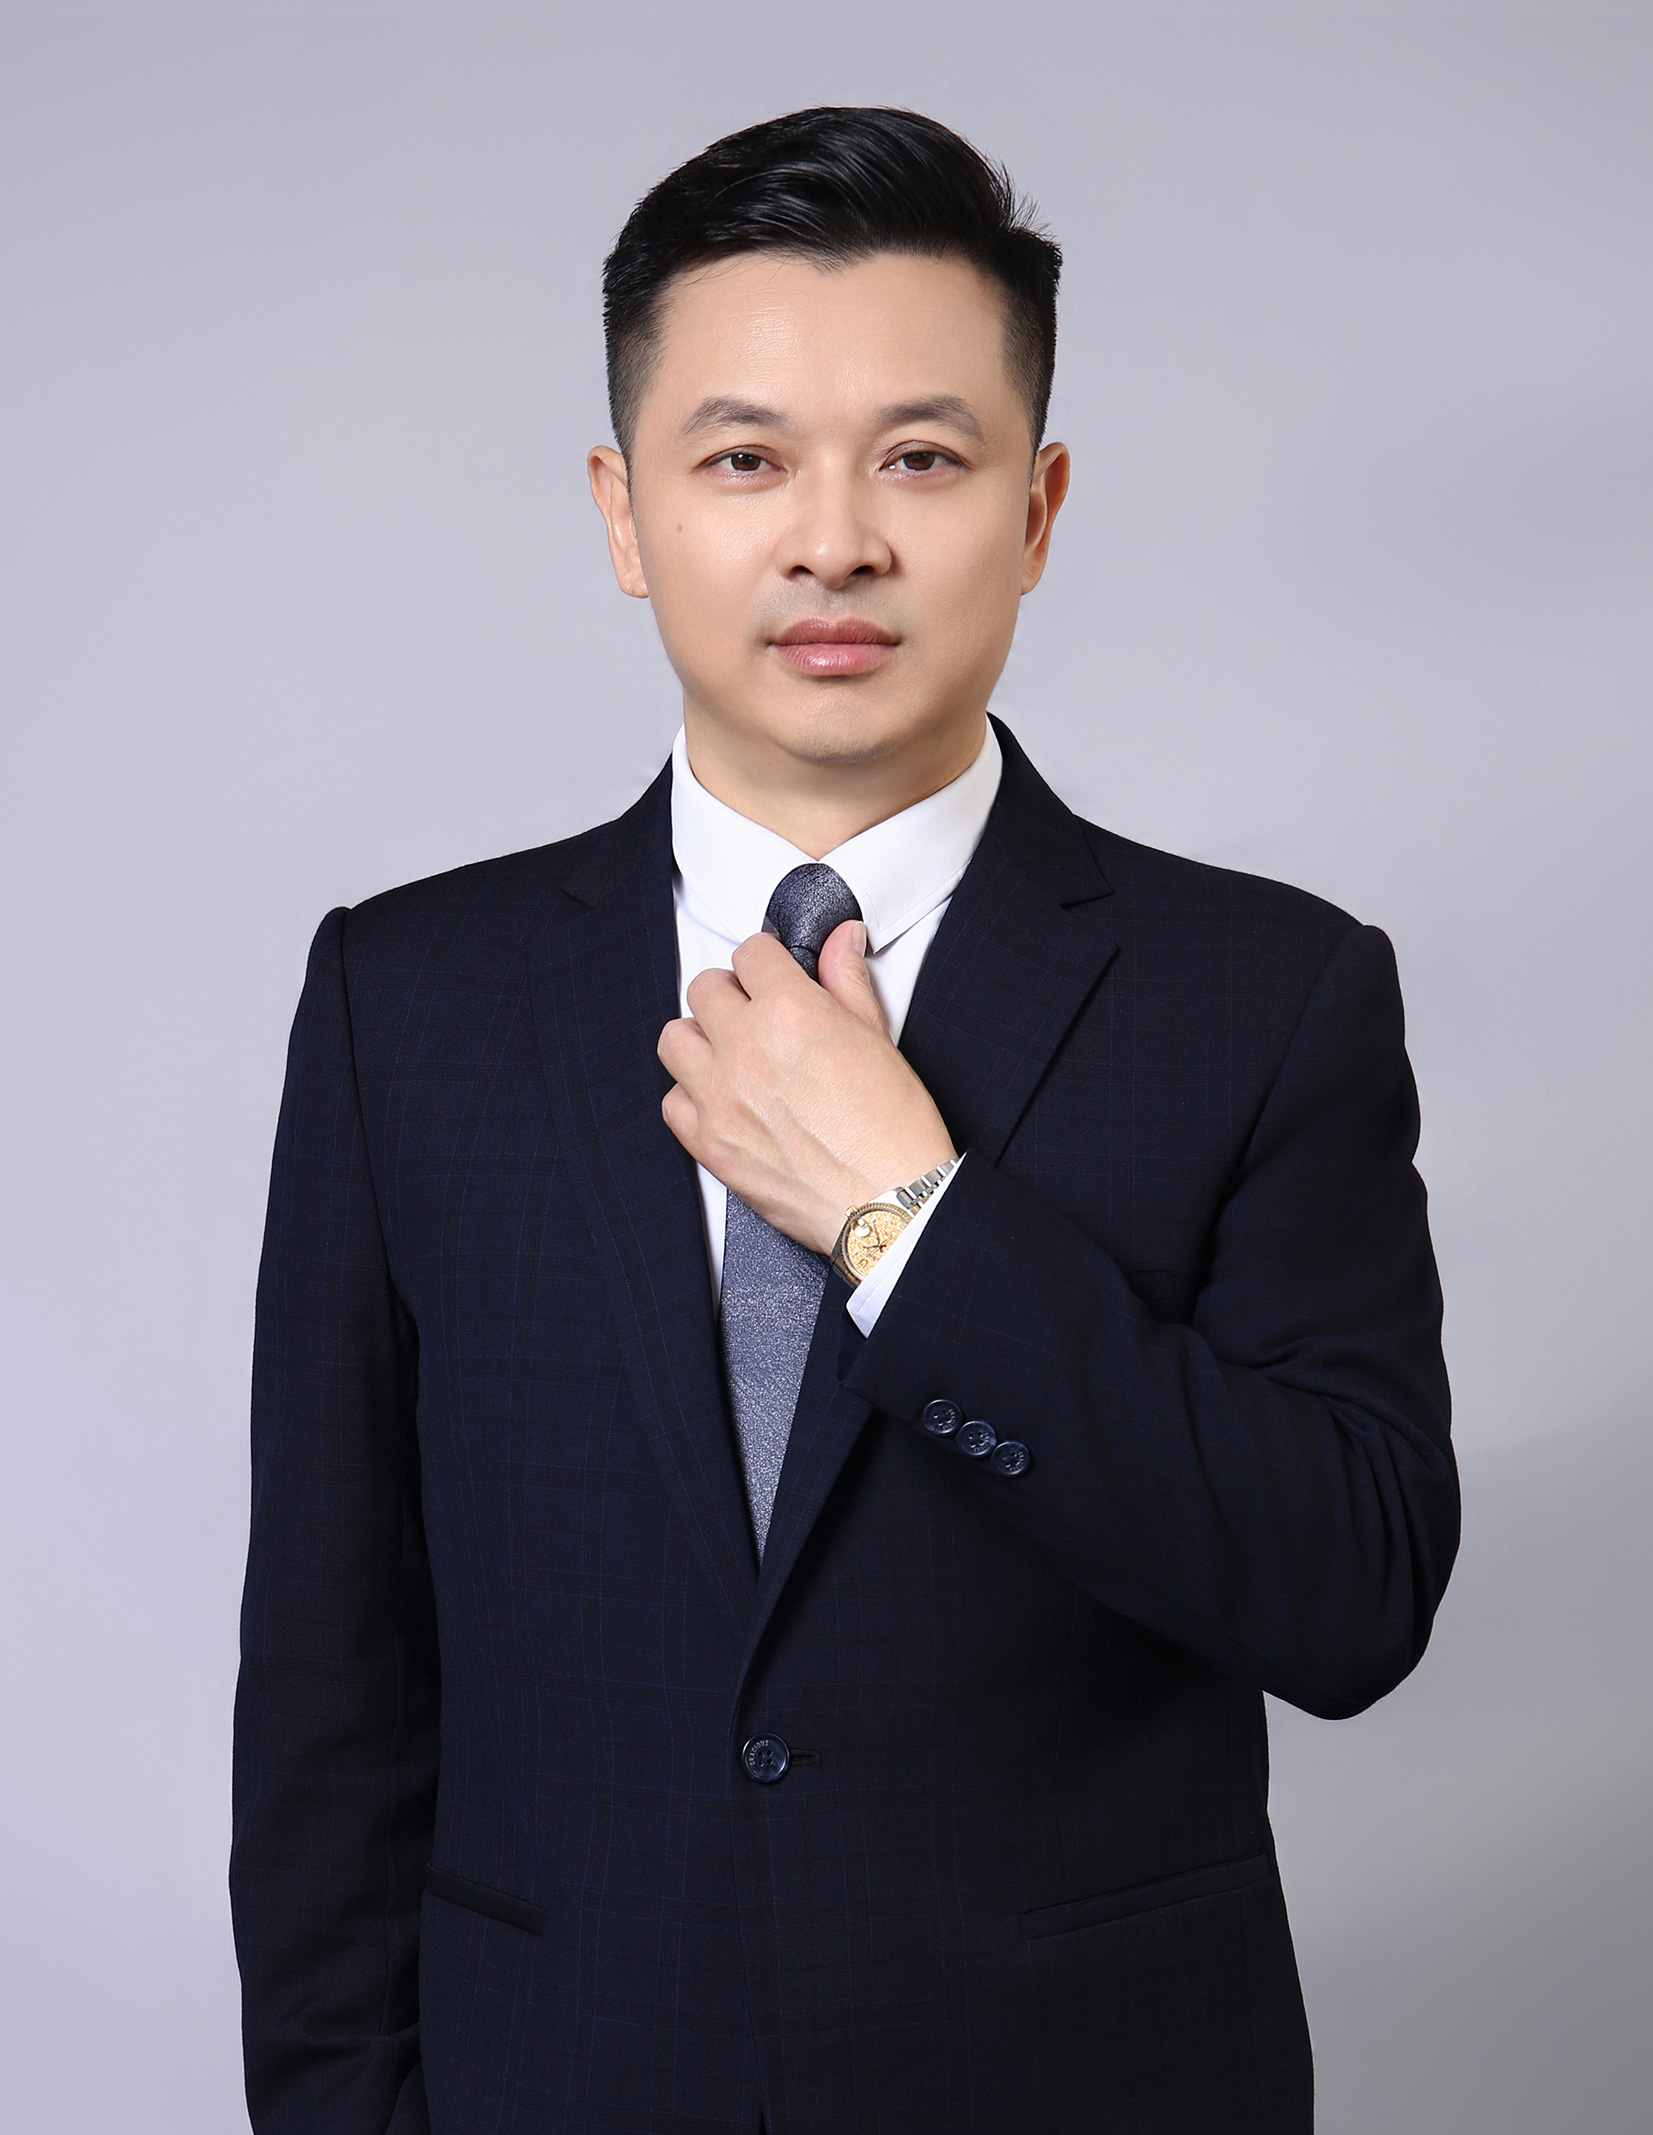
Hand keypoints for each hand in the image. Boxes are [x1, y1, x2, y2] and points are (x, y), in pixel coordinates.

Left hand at [658, 921, 956, 1254]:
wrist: (889, 1204)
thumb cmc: (893, 1129)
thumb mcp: (878, 1037)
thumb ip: (847, 980)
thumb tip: (841, 940)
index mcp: (790, 1012)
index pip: (750, 952)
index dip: (766, 962)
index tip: (773, 976)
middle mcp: (746, 1047)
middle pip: (704, 988)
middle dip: (731, 994)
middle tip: (755, 1015)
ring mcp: (720, 1097)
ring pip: (674, 1039)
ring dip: (700, 1040)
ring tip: (731, 1055)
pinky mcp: (709, 1143)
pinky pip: (671, 1102)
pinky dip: (691, 1097)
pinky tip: (723, 1101)